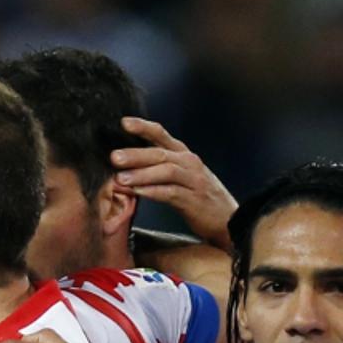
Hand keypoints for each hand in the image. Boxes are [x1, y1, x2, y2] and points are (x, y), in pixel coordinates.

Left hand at [112, 117, 236, 251]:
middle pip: (160, 153)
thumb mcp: (182, 177)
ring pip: (166, 171)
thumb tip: (128, 164)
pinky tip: (137, 192)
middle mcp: (190, 163)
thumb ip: (159, 168)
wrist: (228, 219)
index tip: (123, 122)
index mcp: (184, 155)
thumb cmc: (200, 198)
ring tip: (120, 178)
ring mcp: (193, 181)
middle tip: (114, 156)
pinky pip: (170, 193)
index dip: (143, 127)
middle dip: (135, 154)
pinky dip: (152, 191)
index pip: (161, 135)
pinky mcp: (194, 200)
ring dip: (142, 174)